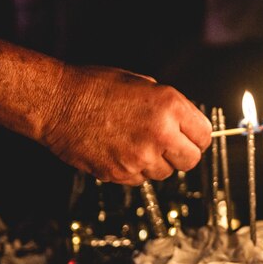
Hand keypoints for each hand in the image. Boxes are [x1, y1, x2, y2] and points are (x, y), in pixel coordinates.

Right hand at [40, 65, 210, 184]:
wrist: (57, 102)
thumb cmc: (97, 87)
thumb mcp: (144, 84)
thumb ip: (171, 107)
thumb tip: (187, 123)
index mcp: (170, 106)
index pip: (205, 136)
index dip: (198, 137)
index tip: (191, 138)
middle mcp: (160, 133)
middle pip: (191, 160)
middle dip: (182, 154)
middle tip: (169, 145)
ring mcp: (140, 157)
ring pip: (166, 173)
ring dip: (157, 162)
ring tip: (136, 142)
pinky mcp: (120, 173)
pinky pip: (141, 179)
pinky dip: (135, 170)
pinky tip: (121, 150)